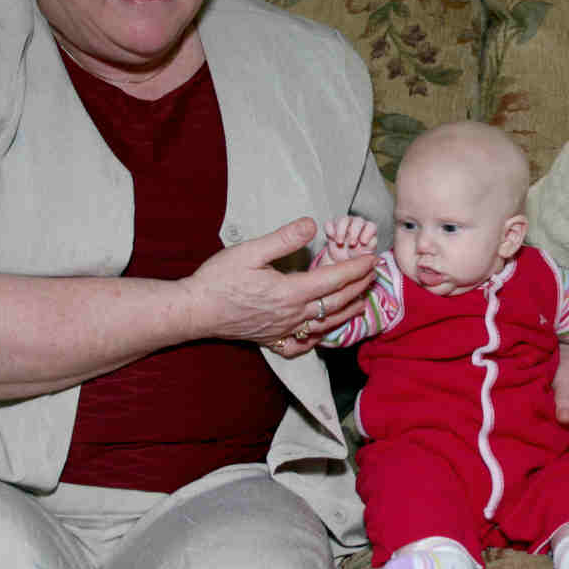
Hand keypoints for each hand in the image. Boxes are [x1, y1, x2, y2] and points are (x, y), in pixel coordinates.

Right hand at [182, 217, 376, 357]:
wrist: (195, 310)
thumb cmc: (219, 279)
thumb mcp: (250, 251)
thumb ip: (284, 238)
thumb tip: (312, 224)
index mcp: (290, 292)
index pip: (333, 279)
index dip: (356, 268)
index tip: (372, 259)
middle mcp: (292, 315)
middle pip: (336, 303)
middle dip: (359, 287)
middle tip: (373, 274)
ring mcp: (284, 331)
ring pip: (326, 325)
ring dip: (349, 311)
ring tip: (362, 299)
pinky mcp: (273, 340)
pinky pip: (304, 344)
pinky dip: (321, 337)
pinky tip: (326, 330)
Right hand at [322, 216, 378, 264]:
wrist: (342, 259)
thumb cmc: (356, 256)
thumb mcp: (364, 256)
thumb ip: (369, 250)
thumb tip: (371, 249)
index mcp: (368, 230)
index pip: (371, 226)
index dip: (368, 233)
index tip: (364, 242)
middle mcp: (357, 224)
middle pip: (358, 221)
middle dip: (355, 232)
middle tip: (352, 244)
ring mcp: (345, 223)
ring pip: (343, 219)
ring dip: (341, 231)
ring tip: (340, 242)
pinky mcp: (332, 226)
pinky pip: (330, 223)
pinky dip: (330, 230)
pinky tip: (332, 238)